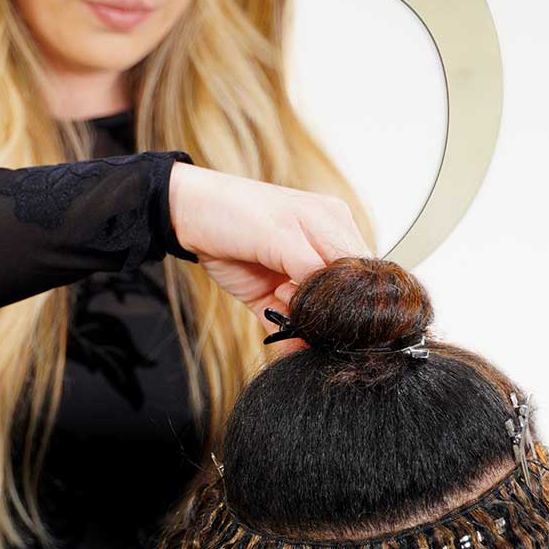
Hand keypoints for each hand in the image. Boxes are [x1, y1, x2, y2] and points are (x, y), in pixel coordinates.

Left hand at [168, 163, 371, 343]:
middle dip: (323, 308)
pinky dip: (288, 340)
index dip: (350, 292)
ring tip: (277, 294)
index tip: (330, 302)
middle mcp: (321, 251)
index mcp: (334, 225)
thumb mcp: (278, 232)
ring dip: (303, 321)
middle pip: (342, 296)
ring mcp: (297, 277)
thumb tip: (332, 304)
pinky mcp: (273, 298)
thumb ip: (310, 266)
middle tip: (292, 294)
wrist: (187, 217)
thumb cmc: (233, 209)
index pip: (362, 269)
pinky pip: (290, 329)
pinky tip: (285, 338)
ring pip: (317, 316)